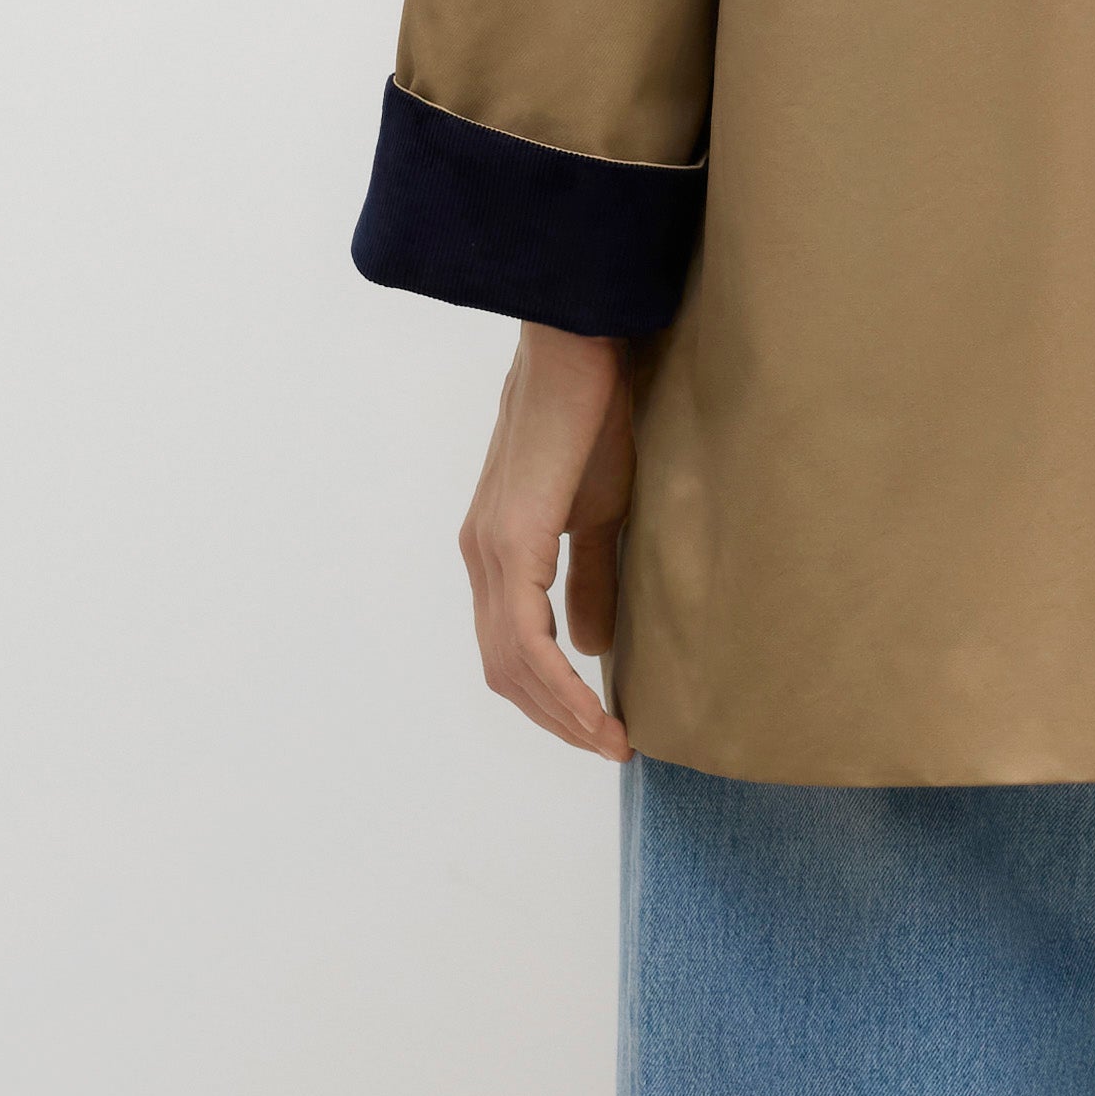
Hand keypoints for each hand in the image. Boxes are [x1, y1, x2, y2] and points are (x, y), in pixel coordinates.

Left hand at [459, 323, 636, 758]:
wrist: (583, 348)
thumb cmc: (596, 416)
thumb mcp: (600, 513)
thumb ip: (591, 578)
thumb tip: (591, 645)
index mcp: (497, 551)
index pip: (513, 649)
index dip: (555, 697)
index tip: (605, 728)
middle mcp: (480, 557)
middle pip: (506, 670)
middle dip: (558, 719)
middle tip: (613, 747)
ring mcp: (489, 551)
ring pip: (512, 664)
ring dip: (562, 713)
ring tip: (613, 741)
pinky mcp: (511, 542)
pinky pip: (528, 638)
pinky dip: (561, 684)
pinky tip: (596, 707)